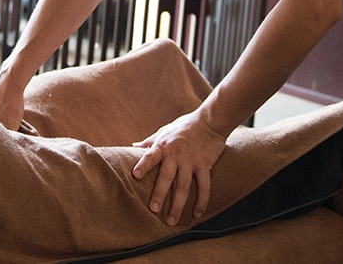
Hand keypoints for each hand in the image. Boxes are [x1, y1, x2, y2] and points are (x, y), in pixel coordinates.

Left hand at [132, 111, 226, 225]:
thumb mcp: (163, 131)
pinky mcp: (205, 165)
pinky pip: (204, 186)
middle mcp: (176, 155)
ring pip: (184, 186)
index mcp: (163, 146)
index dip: (143, 165)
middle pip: (167, 177)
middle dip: (159, 194)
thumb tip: (133, 146)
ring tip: (172, 221)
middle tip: (153, 210)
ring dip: (178, 205)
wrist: (209, 121)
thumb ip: (149, 142)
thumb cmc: (183, 127)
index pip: (150, 156)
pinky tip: (197, 213)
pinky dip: (202, 201)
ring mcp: (191, 161)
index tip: (135, 176)